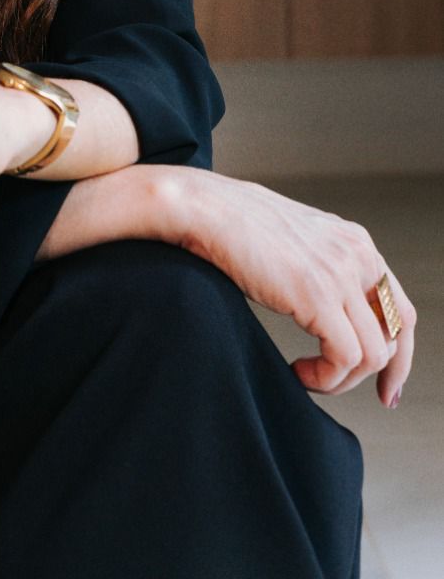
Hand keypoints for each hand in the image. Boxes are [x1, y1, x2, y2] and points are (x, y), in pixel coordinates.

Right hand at [167, 168, 415, 408]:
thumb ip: (322, 268)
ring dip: (342, 378)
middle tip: (369, 395)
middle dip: (386, 371)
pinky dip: (326, 378)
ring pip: (373, 352)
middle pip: (398, 330)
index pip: (398, 305)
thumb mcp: (295, 243)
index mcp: (354, 242)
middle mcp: (356, 254)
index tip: (386, 381)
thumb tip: (329, 311)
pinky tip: (298, 372)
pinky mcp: (317, 295)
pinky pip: (346, 357)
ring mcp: (339, 273)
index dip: (399, 350)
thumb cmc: (233, 225)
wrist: (203, 208)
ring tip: (309, 375)